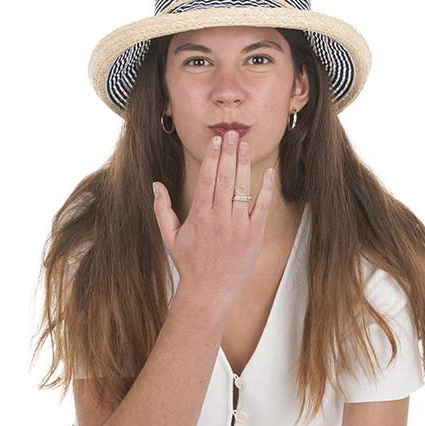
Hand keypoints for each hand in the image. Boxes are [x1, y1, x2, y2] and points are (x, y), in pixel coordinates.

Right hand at [153, 131, 273, 308]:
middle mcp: (218, 219)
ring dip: (244, 165)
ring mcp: (237, 227)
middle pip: (224, 178)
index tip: (216, 140)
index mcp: (198, 216)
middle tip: (233, 133)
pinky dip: (265, 190)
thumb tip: (155, 184)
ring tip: (246, 145)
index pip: (206, 179)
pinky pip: (261, 208)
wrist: (209, 292)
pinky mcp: (253, 236)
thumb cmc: (189, 264)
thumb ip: (162, 209)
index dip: (212, 157)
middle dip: (229, 153)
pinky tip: (269, 173)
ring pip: (241, 189)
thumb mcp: (170, 237)